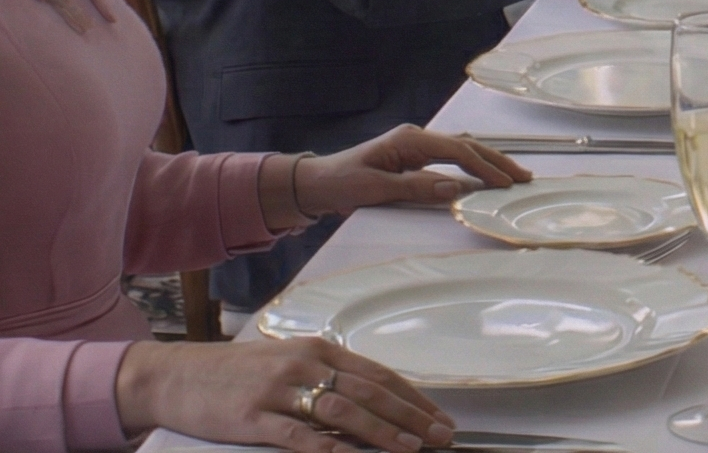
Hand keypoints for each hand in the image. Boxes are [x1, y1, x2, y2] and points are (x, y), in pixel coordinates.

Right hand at [114, 333, 453, 451]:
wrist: (180, 376)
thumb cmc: (240, 373)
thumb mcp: (290, 364)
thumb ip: (328, 377)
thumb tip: (374, 400)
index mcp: (320, 350)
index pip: (379, 374)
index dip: (412, 397)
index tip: (439, 418)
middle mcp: (306, 364)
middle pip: (370, 392)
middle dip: (411, 416)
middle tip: (442, 437)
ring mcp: (279, 390)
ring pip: (342, 411)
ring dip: (381, 432)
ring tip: (410, 449)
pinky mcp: (252, 418)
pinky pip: (295, 435)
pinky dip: (325, 447)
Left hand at [286, 126, 527, 224]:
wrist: (315, 183)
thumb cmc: (340, 183)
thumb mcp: (376, 189)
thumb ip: (416, 187)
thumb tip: (456, 188)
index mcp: (410, 140)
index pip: (458, 151)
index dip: (484, 167)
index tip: (506, 183)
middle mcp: (417, 138)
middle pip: (466, 146)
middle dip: (496, 160)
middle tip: (522, 177)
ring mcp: (415, 146)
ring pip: (461, 150)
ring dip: (487, 162)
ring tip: (511, 176)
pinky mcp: (413, 158)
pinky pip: (450, 158)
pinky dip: (471, 166)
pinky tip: (483, 174)